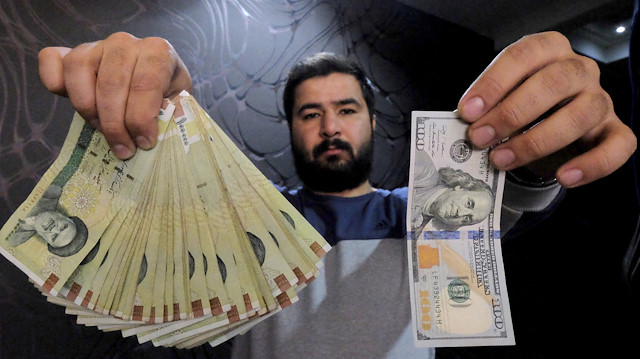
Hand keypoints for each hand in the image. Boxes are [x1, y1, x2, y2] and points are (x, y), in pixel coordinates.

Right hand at [38, 32, 191, 158]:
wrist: (156, 82)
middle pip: (111, 83)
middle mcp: (125, 43)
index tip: (144, 143)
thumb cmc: (167, 96)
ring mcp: (96, 45)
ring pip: (79, 70)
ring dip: (87, 108)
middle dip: (115, 124)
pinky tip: (66, 100)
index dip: (141, 118)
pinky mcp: (71, 52)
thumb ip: (170, 115)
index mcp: (157, 51)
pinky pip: (52, 59)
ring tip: (102, 130)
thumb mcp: (178, 105)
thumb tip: (157, 132)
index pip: (146, 84)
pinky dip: (53, 80)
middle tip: (123, 148)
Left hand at [457, 31, 635, 187]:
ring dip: (537, 141)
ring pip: (581, 114)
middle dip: (511, 113)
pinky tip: (563, 177)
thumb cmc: (521, 106)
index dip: (494, 83)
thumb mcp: (501, 99)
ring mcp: (601, 100)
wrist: (550, 125)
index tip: (467, 111)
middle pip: (554, 82)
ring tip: (501, 160)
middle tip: (479, 138)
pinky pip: (617, 147)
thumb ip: (487, 107)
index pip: (523, 56)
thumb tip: (467, 127)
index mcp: (549, 50)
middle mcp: (580, 70)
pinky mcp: (616, 131)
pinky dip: (592, 165)